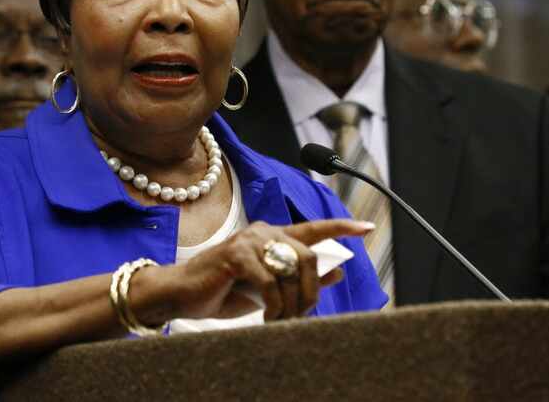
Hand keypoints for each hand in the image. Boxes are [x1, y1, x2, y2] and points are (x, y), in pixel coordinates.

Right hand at [166, 219, 372, 320]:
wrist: (182, 295)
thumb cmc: (222, 291)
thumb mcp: (266, 288)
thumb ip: (296, 278)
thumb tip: (336, 271)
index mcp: (272, 237)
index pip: (312, 229)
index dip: (340, 228)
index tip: (366, 228)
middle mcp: (263, 232)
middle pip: (308, 257)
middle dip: (311, 292)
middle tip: (301, 315)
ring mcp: (249, 240)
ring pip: (291, 269)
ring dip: (292, 303)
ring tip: (281, 320)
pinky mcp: (236, 254)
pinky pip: (270, 281)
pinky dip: (274, 305)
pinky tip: (267, 317)